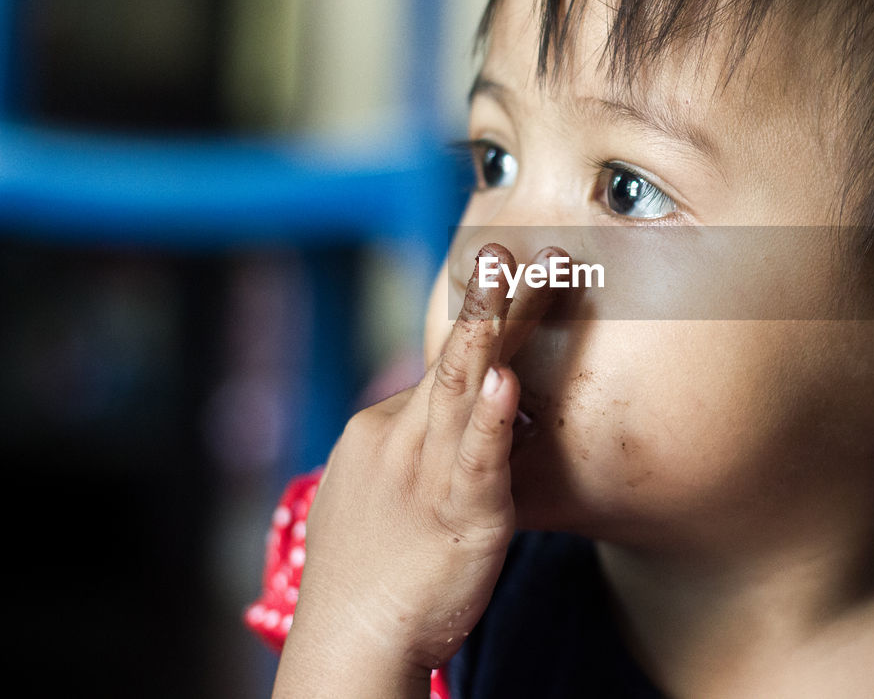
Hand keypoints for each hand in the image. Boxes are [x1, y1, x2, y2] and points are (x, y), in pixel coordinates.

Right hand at [272, 244, 558, 697]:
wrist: (348, 641)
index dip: (478, 324)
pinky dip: (490, 418)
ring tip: (509, 275)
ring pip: (462, 388)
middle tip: (504, 247)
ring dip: (487, 328)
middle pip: (451, 358)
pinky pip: (478, 457)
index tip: (508, 276)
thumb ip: (410, 453)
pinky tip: (505, 382)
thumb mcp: (374, 495)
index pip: (440, 370)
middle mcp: (401, 439)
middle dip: (484, 301)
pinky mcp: (461, 512)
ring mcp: (429, 472)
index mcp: (383, 431)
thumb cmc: (367, 577)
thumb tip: (443, 423)